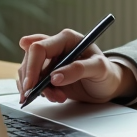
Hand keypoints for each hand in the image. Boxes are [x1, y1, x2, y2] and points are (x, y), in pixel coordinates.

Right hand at [17, 29, 136, 104]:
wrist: (107, 85)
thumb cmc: (106, 73)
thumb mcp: (98, 69)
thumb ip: (78, 70)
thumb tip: (54, 77)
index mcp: (67, 38)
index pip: (40, 47)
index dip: (32, 66)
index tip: (32, 85)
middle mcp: (56, 46)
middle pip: (30, 59)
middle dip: (33, 80)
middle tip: (45, 96)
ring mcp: (50, 60)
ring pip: (29, 72)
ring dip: (37, 88)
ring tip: (58, 97)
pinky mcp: (46, 73)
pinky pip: (32, 80)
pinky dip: (37, 91)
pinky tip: (53, 96)